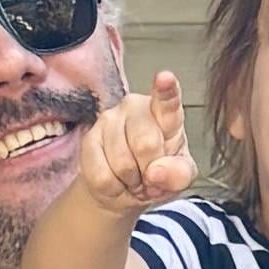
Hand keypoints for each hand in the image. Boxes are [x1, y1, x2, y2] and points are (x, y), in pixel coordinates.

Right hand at [79, 71, 193, 215]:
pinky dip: (114, 189)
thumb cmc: (157, 172)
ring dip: (131, 182)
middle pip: (145, 144)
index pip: (166, 99)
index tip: (165, 78)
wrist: (125, 188)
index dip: (166, 89)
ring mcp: (109, 120)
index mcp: (165, 112)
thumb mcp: (179, 176)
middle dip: (149, 171)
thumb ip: (178, 174)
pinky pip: (102, 177)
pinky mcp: (88, 140)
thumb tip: (156, 172)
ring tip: (133, 178)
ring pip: (122, 164)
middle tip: (149, 176)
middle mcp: (135, 107)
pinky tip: (117, 182)